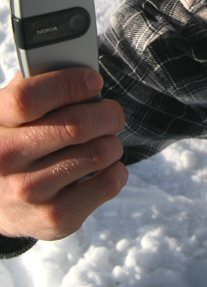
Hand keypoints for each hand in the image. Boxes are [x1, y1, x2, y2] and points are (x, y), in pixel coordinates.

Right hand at [0, 69, 127, 240]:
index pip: (29, 98)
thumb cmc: (10, 143)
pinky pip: (109, 183)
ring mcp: (30, 193)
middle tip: (111, 113)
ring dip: (112, 141)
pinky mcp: (55, 219)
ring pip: (100, 152)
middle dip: (107, 113)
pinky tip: (101, 168)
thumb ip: (35, 86)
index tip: (93, 81)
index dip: (69, 84)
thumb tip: (78, 67)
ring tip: (102, 141)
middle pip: (76, 125)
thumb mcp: (7, 114)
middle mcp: (6, 160)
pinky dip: (116, 170)